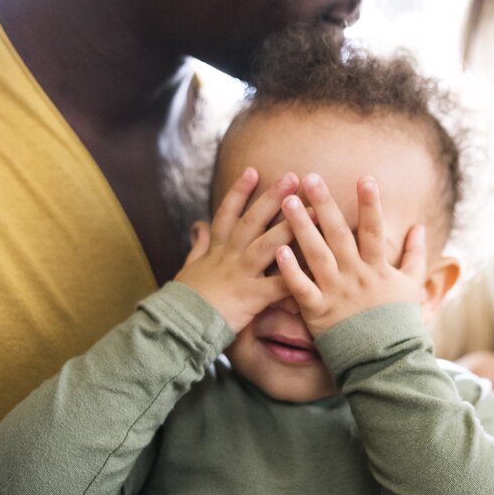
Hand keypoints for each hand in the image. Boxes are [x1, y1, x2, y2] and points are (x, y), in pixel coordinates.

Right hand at [174, 168, 296, 331]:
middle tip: (293, 177)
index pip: (228, 213)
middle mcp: (230, 256)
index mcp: (217, 248)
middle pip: (253, 220)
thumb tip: (197, 225)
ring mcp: (240, 274)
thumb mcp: (189, 266)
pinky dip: (294, 275)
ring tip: (312, 210)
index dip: (240, 191)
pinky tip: (314, 267)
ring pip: (268, 244)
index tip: (253, 170)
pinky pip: (277, 285)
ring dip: (291, 226)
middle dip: (273, 198)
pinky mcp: (250, 296)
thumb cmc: (186, 299)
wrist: (179, 324)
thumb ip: (198, 245)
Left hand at [276, 174, 426, 336]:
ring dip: (301, 227)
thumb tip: (421, 227)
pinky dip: (291, 271)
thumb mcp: (411, 287)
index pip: (375, 230)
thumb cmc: (398, 324)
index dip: (371, 204)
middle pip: (339, 234)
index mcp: (378, 269)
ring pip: (316, 254)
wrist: (385, 362)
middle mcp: (356, 276)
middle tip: (309, 178)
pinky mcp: (318, 312)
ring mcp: (336, 293)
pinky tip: (279, 251)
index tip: (365, 178)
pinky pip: (302, 289)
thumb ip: (414, 255)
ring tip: (287, 203)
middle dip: (324, 204)